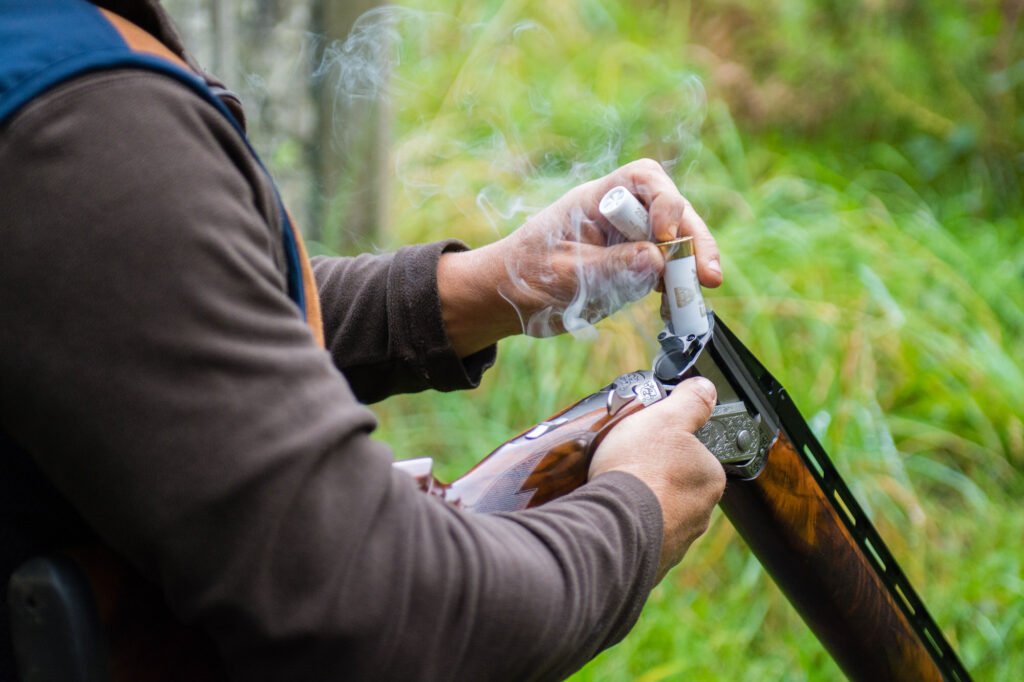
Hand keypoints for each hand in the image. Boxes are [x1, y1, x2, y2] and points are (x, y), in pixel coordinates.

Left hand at [437, 159, 721, 355]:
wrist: (505, 299)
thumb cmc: (524, 277)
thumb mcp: (564, 274)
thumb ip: (610, 266)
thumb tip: (657, 260)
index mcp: (595, 199)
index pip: (644, 180)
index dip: (665, 204)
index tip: (665, 239)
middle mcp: (618, 214)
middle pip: (671, 211)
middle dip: (694, 240)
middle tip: (709, 277)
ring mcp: (627, 240)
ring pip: (675, 243)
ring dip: (690, 268)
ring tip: (694, 299)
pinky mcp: (632, 266)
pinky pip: (665, 271)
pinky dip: (676, 288)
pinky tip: (677, 310)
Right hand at [589, 377, 724, 579]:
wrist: (611, 526)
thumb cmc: (639, 469)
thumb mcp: (665, 418)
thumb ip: (690, 402)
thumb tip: (706, 388)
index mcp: (709, 479)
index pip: (695, 457)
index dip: (670, 447)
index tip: (648, 444)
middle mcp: (699, 515)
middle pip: (677, 488)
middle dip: (654, 479)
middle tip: (625, 466)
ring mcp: (674, 544)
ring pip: (658, 517)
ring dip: (640, 507)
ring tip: (611, 492)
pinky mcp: (649, 563)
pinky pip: (639, 540)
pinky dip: (626, 530)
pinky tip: (607, 517)